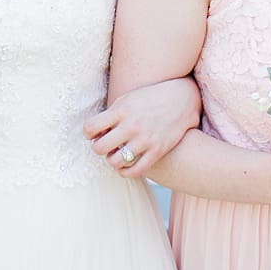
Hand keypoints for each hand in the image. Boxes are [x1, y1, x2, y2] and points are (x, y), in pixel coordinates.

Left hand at [84, 78, 199, 176]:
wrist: (182, 100)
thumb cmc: (149, 98)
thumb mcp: (127, 99)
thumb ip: (110, 115)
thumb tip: (94, 134)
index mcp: (121, 110)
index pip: (91, 128)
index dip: (88, 133)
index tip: (93, 133)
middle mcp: (131, 126)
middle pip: (100, 147)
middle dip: (98, 147)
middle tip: (104, 144)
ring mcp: (144, 140)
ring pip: (115, 161)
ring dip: (111, 160)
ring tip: (116, 153)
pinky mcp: (157, 151)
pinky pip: (134, 170)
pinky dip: (125, 171)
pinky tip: (125, 165)